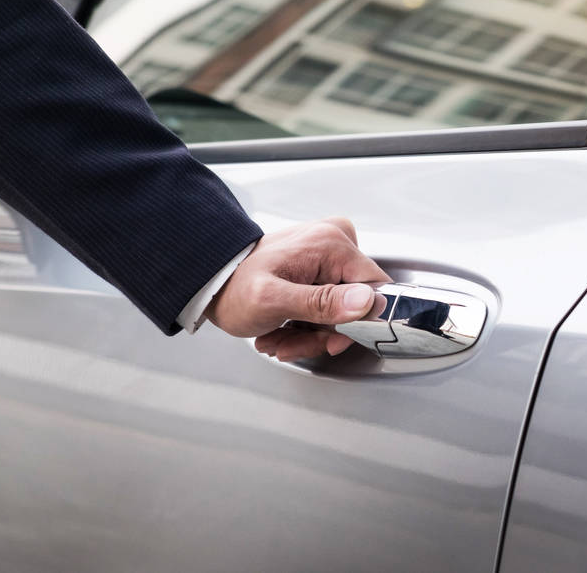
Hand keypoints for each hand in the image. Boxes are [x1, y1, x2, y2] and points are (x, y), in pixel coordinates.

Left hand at [205, 217, 389, 358]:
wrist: (210, 281)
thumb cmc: (232, 287)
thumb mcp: (273, 301)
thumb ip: (320, 303)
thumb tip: (365, 302)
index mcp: (331, 244)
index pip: (376, 290)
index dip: (356, 323)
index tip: (329, 339)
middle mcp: (335, 242)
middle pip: (355, 304)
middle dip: (323, 333)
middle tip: (291, 344)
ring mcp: (328, 254)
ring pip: (341, 311)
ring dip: (310, 334)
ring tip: (278, 339)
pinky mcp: (321, 267)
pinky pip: (328, 305)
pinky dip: (305, 325)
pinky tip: (281, 331)